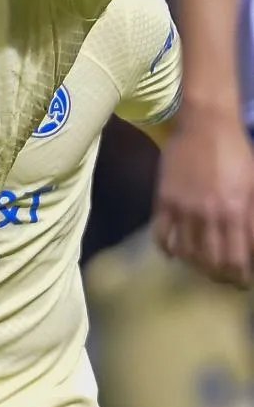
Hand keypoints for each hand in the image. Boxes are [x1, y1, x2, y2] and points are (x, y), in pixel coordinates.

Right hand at [153, 109, 253, 286]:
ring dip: (194, 265)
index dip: (240, 276)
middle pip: (211, 262)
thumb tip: (252, 246)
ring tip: (200, 266)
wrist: (206, 125)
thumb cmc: (237, 153)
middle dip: (219, 276)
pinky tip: (173, 253)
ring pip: (186, 253)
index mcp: (236, 211)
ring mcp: (184, 208)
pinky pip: (161, 235)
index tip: (241, 281)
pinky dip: (167, 249)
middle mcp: (210, 215)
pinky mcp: (164, 200)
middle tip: (222, 278)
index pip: (238, 259)